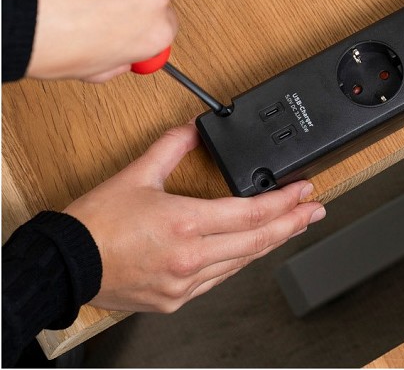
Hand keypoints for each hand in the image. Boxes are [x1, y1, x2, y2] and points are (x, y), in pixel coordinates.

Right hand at [64, 123, 325, 312]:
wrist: (63, 265)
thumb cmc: (94, 225)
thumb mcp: (136, 175)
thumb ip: (170, 147)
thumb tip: (193, 128)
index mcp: (186, 224)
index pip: (253, 213)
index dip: (286, 202)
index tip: (305, 191)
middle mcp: (191, 258)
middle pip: (258, 240)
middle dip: (293, 223)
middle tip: (316, 210)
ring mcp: (185, 283)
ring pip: (242, 261)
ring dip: (270, 243)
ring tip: (292, 226)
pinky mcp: (175, 299)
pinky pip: (219, 279)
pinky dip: (239, 261)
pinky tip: (250, 249)